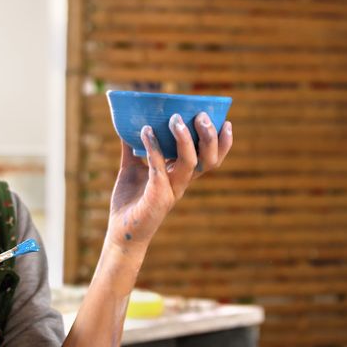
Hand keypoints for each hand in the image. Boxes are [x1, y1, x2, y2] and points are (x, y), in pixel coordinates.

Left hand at [106, 112, 233, 252]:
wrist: (121, 230)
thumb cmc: (130, 200)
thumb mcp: (132, 168)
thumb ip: (133, 147)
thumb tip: (127, 121)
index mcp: (182, 176)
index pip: (210, 158)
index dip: (222, 142)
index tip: (226, 122)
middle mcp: (182, 183)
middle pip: (208, 160)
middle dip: (208, 137)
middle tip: (202, 116)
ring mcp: (172, 190)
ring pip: (190, 163)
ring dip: (185, 140)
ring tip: (175, 119)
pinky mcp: (158, 196)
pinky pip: (159, 168)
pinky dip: (154, 148)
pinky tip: (145, 131)